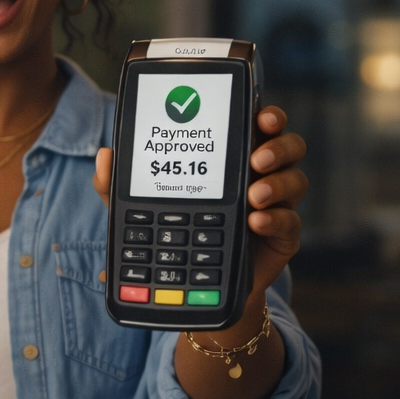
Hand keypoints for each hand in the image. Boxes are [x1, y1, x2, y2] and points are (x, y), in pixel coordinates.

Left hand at [92, 106, 307, 292]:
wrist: (197, 284)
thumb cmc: (173, 232)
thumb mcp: (140, 209)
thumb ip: (118, 186)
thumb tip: (104, 156)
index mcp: (232, 157)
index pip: (258, 126)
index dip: (267, 116)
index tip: (261, 115)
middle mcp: (260, 176)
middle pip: (288, 147)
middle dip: (278, 146)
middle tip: (257, 157)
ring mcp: (274, 206)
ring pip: (296, 181)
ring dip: (278, 183)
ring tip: (252, 194)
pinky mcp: (282, 237)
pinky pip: (291, 222)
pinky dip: (276, 219)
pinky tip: (255, 220)